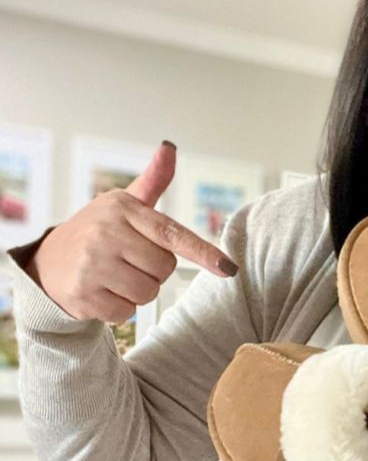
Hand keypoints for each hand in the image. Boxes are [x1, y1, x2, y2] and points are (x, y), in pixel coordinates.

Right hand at [26, 142, 237, 321]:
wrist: (47, 262)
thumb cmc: (98, 231)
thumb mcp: (123, 204)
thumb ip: (152, 181)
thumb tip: (169, 148)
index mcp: (122, 210)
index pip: (171, 234)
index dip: (203, 252)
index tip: (227, 268)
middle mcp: (106, 234)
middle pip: (165, 269)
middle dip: (154, 271)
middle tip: (128, 261)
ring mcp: (92, 266)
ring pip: (148, 293)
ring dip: (138, 291)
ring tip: (115, 276)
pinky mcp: (82, 296)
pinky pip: (126, 313)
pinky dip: (119, 308)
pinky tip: (101, 292)